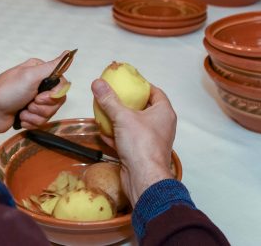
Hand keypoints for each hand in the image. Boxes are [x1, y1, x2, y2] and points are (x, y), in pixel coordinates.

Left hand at [0, 53, 70, 147]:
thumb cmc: (5, 93)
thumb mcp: (30, 76)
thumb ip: (52, 66)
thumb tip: (69, 52)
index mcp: (39, 71)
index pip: (61, 84)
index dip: (53, 95)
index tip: (40, 97)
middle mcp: (37, 83)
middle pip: (57, 100)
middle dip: (43, 107)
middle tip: (29, 104)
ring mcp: (33, 99)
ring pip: (49, 112)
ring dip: (35, 116)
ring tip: (22, 112)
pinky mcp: (29, 112)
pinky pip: (41, 121)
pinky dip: (30, 122)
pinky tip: (20, 118)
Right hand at [92, 79, 176, 203]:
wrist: (143, 178)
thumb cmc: (141, 143)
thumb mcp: (123, 117)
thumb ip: (109, 100)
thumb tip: (97, 82)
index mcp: (163, 112)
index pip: (155, 92)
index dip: (142, 85)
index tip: (127, 82)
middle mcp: (161, 125)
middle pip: (144, 108)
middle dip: (127, 103)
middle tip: (113, 96)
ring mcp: (151, 140)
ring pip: (134, 125)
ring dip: (120, 120)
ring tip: (105, 112)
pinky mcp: (141, 153)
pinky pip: (129, 140)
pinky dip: (117, 136)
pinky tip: (103, 132)